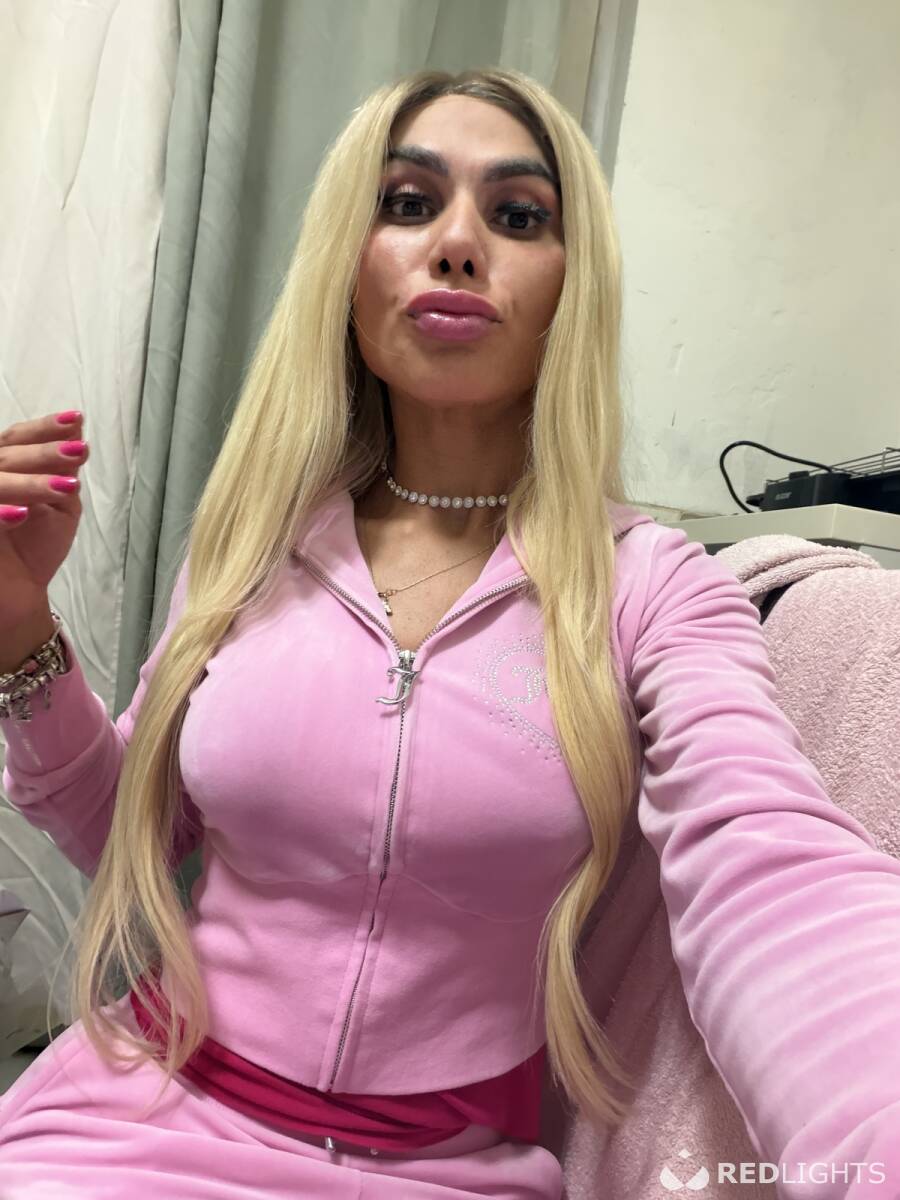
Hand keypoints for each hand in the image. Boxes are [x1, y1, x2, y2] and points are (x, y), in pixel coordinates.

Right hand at [0, 411, 89, 627]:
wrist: (17, 593)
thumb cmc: (34, 545)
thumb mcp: (59, 505)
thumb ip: (62, 472)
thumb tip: (77, 434)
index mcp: (0, 468)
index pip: (15, 439)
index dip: (44, 429)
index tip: (77, 420)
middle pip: (5, 457)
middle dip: (43, 452)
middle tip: (78, 450)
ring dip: (29, 483)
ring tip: (66, 485)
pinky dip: (0, 515)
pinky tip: (22, 514)